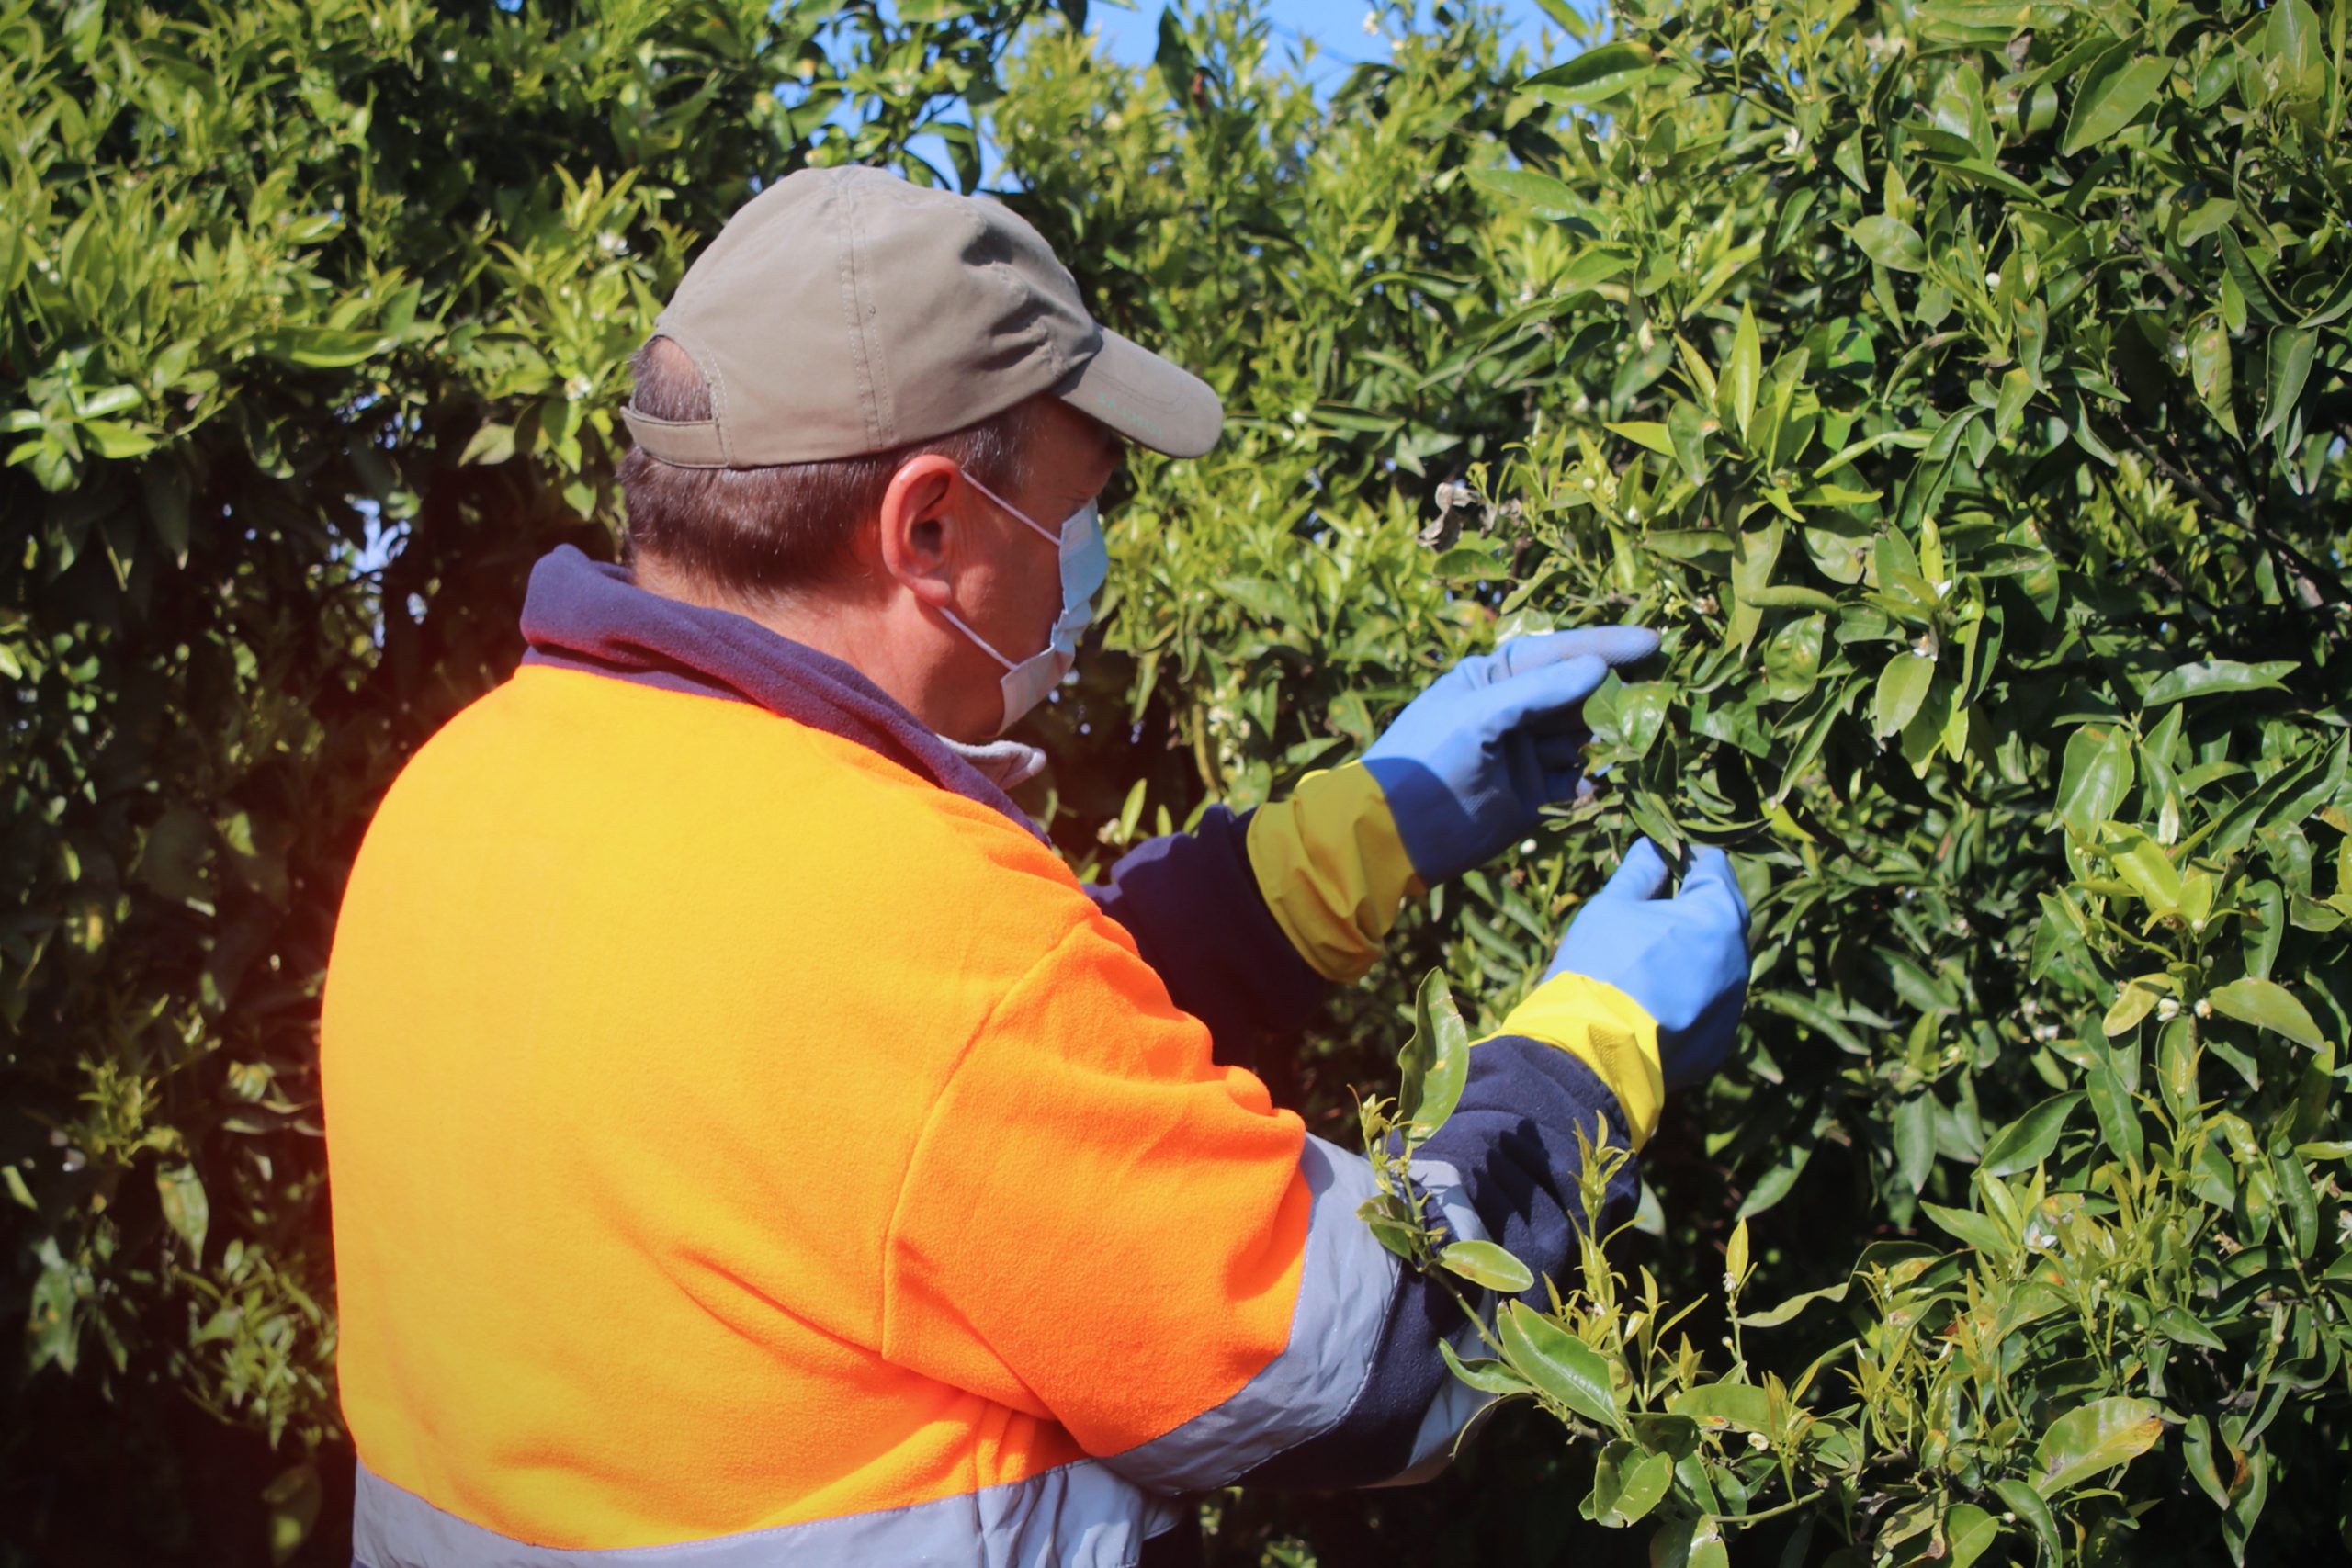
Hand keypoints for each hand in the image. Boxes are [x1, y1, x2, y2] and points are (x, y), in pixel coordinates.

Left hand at [1361, 627, 1657, 884]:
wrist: (1390, 837)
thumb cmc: (1425, 761)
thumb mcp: (1477, 717)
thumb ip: (1538, 691)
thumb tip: (1599, 667)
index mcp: (1494, 679)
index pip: (1559, 652)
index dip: (1606, 646)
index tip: (1654, 642)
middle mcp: (1515, 711)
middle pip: (1581, 694)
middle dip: (1621, 694)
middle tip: (1667, 693)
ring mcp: (1526, 755)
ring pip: (1586, 739)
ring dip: (1617, 739)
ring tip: (1650, 735)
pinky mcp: (1535, 798)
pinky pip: (1579, 782)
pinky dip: (1599, 780)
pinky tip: (1618, 777)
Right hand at [1545, 840, 1749, 1088]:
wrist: (1592, 1051)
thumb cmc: (1601, 964)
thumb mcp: (1612, 906)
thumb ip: (1640, 871)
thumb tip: (1654, 847)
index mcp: (1717, 916)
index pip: (1714, 868)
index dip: (1687, 859)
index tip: (1664, 861)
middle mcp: (1738, 961)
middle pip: (1722, 918)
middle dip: (1692, 908)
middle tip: (1652, 911)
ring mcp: (1732, 1007)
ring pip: (1716, 967)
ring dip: (1691, 957)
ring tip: (1647, 962)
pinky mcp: (1718, 1045)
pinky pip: (1707, 1009)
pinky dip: (1687, 1000)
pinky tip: (1651, 1004)